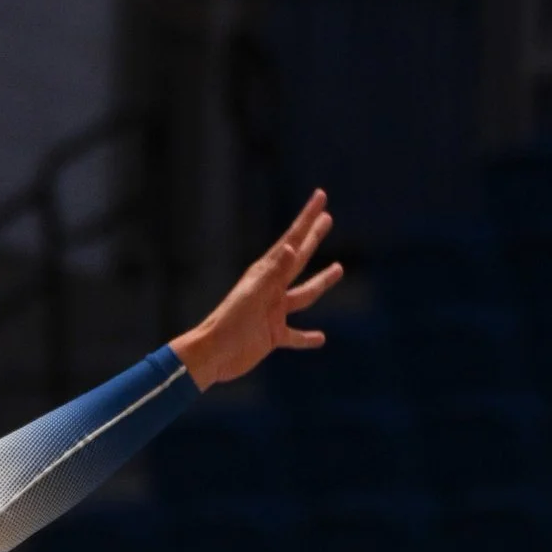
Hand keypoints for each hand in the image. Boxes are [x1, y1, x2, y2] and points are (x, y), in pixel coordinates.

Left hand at [171, 193, 339, 389]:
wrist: (212, 355)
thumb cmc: (229, 324)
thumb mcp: (253, 296)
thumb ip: (273, 272)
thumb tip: (293, 247)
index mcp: (265, 274)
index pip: (292, 240)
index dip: (307, 218)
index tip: (320, 196)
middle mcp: (271, 289)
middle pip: (299, 258)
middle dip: (313, 238)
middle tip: (327, 218)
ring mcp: (273, 312)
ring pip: (303, 295)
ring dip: (321, 282)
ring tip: (339, 268)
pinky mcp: (272, 335)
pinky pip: (295, 335)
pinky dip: (307, 337)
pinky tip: (320, 338)